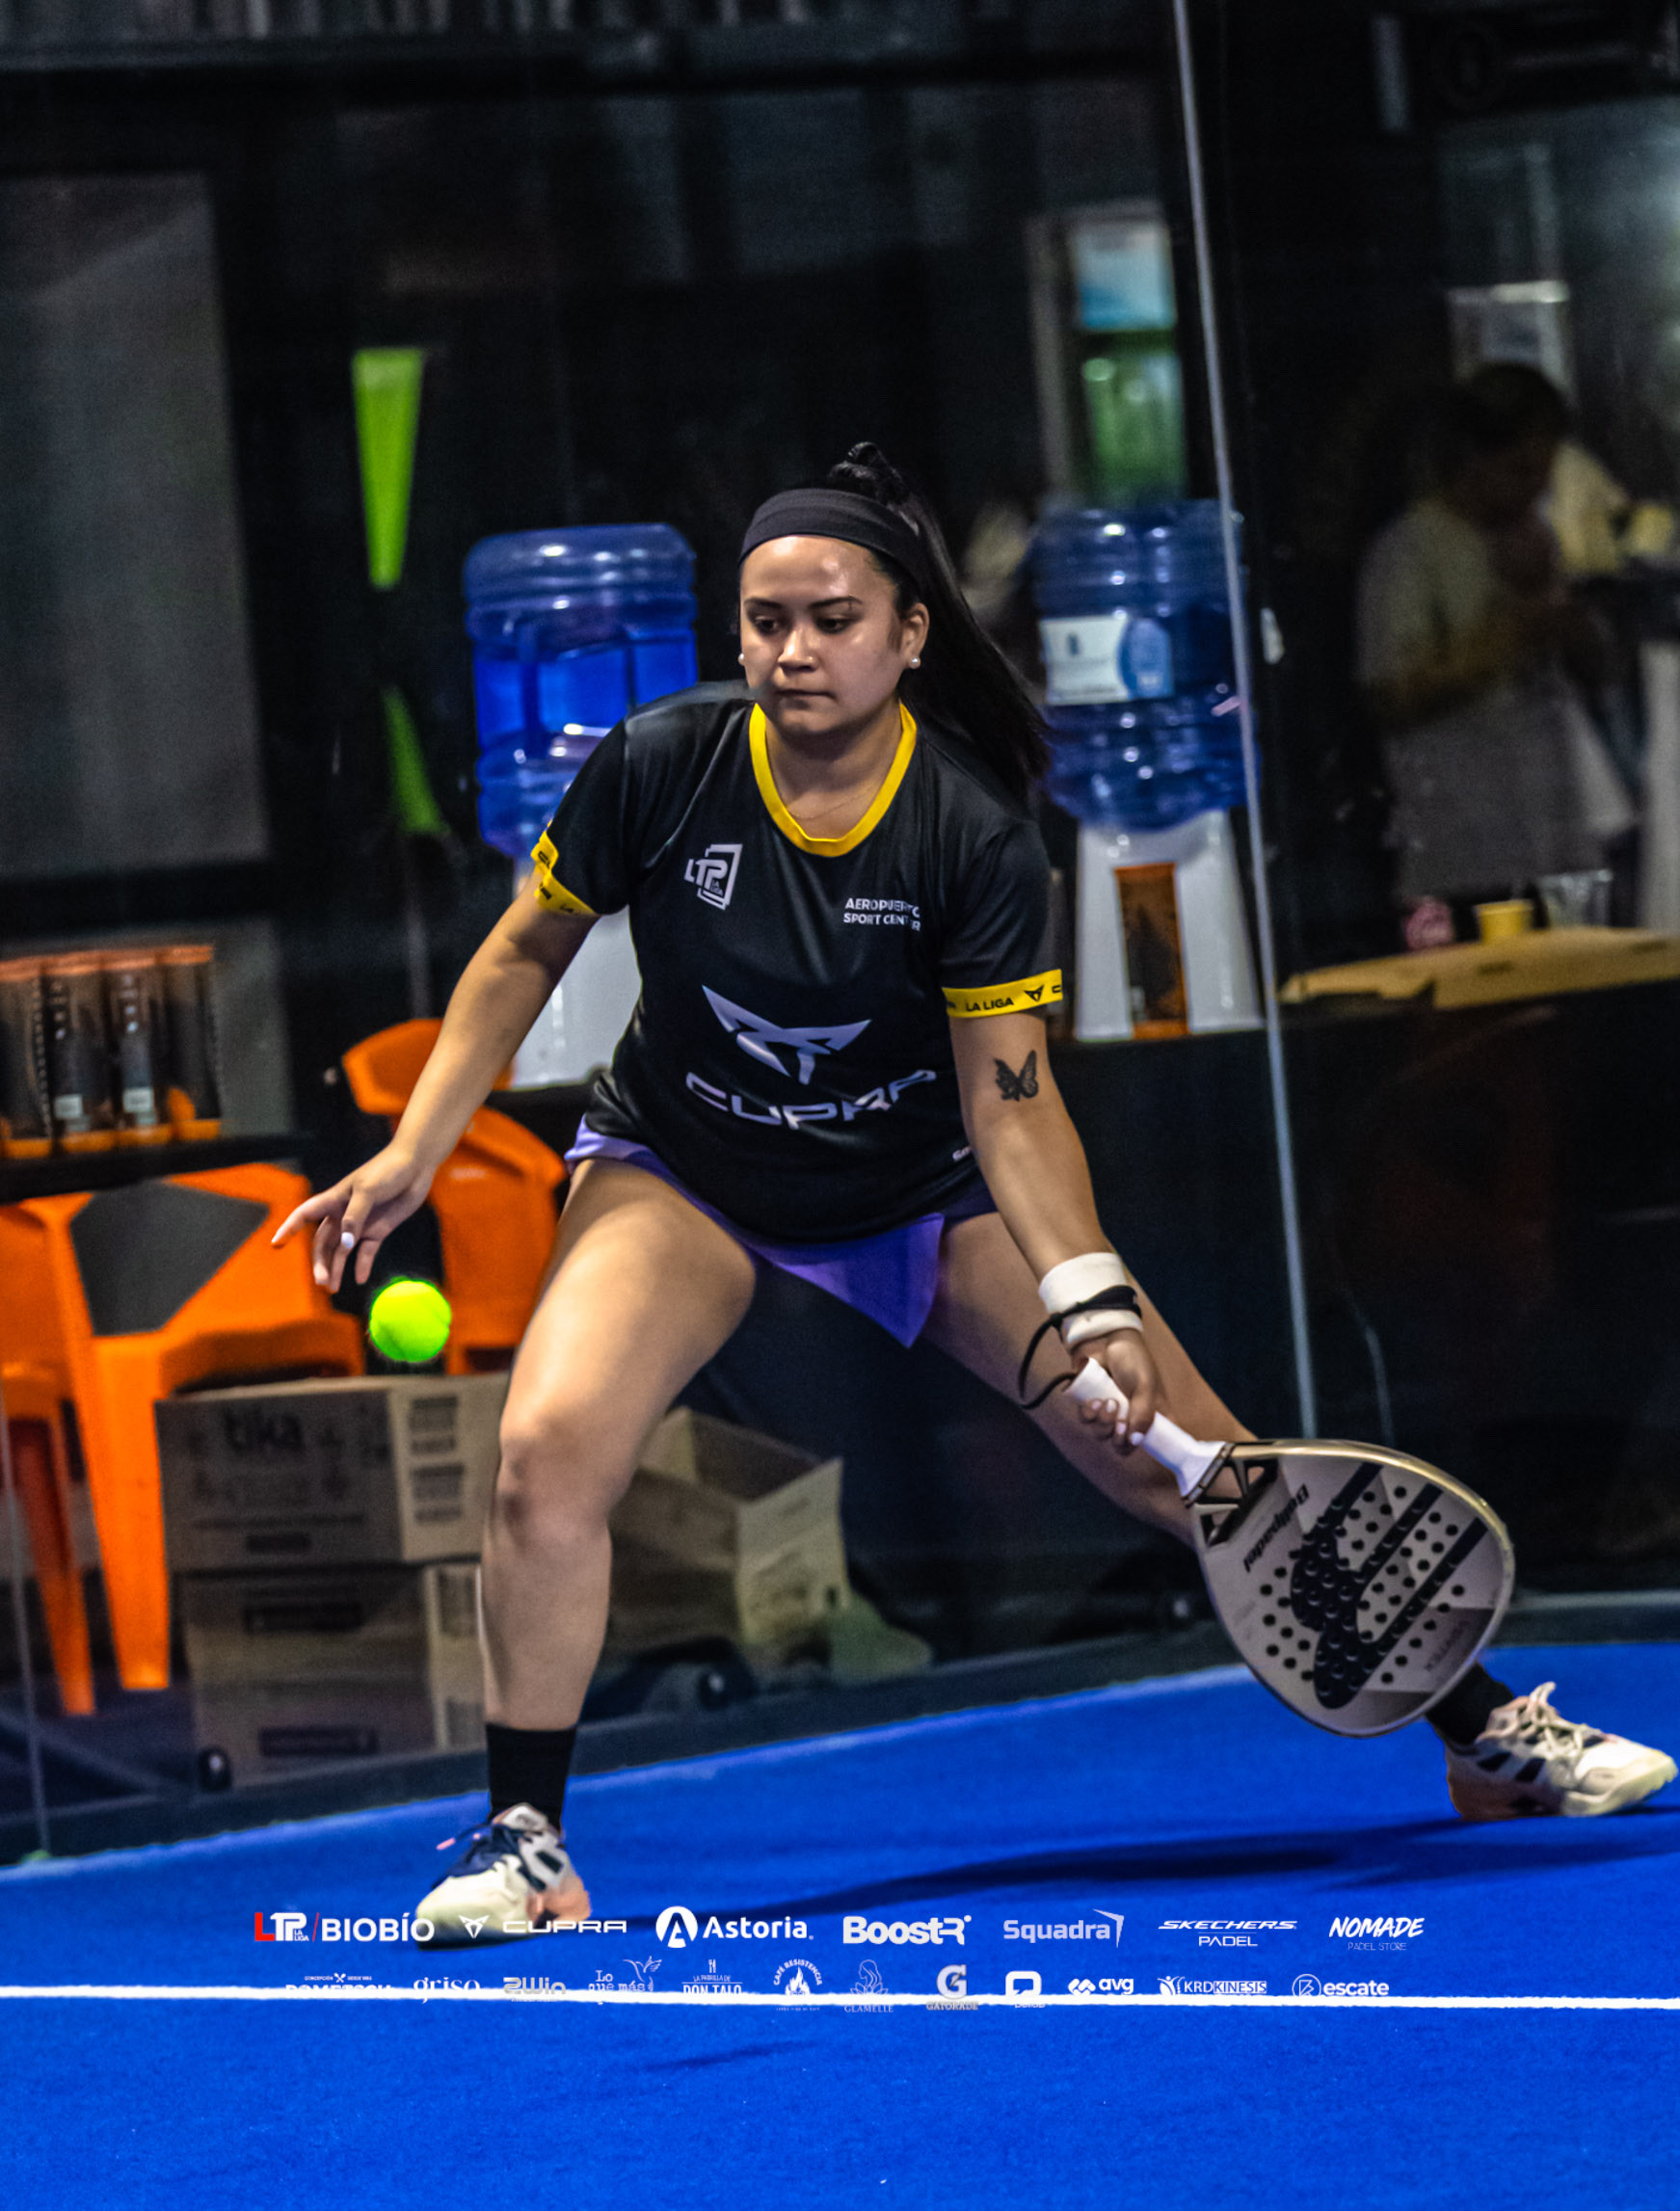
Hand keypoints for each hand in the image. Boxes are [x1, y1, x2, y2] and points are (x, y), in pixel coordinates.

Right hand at [271, 1144, 434, 1290]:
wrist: (415, 1166)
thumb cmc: (387, 1171)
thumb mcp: (368, 1191)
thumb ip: (355, 1217)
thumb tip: (345, 1245)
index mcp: (334, 1200)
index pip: (304, 1214)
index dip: (289, 1228)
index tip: (275, 1244)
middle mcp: (343, 1214)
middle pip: (323, 1242)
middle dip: (319, 1262)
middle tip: (321, 1282)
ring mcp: (360, 1224)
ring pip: (341, 1251)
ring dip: (336, 1268)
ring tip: (331, 1288)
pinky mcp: (378, 1230)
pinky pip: (366, 1252)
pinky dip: (362, 1265)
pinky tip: (359, 1279)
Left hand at [1071, 1329, 1160, 1452]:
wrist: (1104, 1338)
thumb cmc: (1132, 1359)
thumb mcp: (1145, 1386)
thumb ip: (1143, 1414)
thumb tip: (1135, 1442)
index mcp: (1153, 1413)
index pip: (1158, 1441)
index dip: (1150, 1448)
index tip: (1142, 1445)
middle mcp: (1132, 1416)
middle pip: (1124, 1445)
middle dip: (1118, 1439)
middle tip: (1119, 1423)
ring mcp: (1111, 1411)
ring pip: (1102, 1435)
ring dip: (1103, 1423)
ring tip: (1107, 1402)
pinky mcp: (1091, 1404)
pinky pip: (1086, 1421)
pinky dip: (1089, 1414)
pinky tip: (1093, 1400)